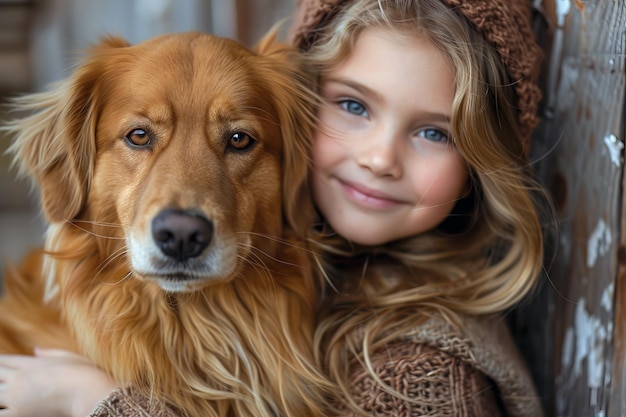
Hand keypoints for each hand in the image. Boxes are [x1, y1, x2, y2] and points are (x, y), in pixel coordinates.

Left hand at [0, 348, 116, 416]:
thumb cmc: (85, 373)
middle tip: (3, 384)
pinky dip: (2, 412)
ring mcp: (17, 397)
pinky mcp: (19, 414)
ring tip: (4, 399)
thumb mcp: (69, 357)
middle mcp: (19, 378)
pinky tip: (7, 411)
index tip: (0, 366)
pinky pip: (0, 414)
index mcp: (30, 363)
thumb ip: (49, 353)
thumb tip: (35, 350)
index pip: (3, 361)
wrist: (89, 392)